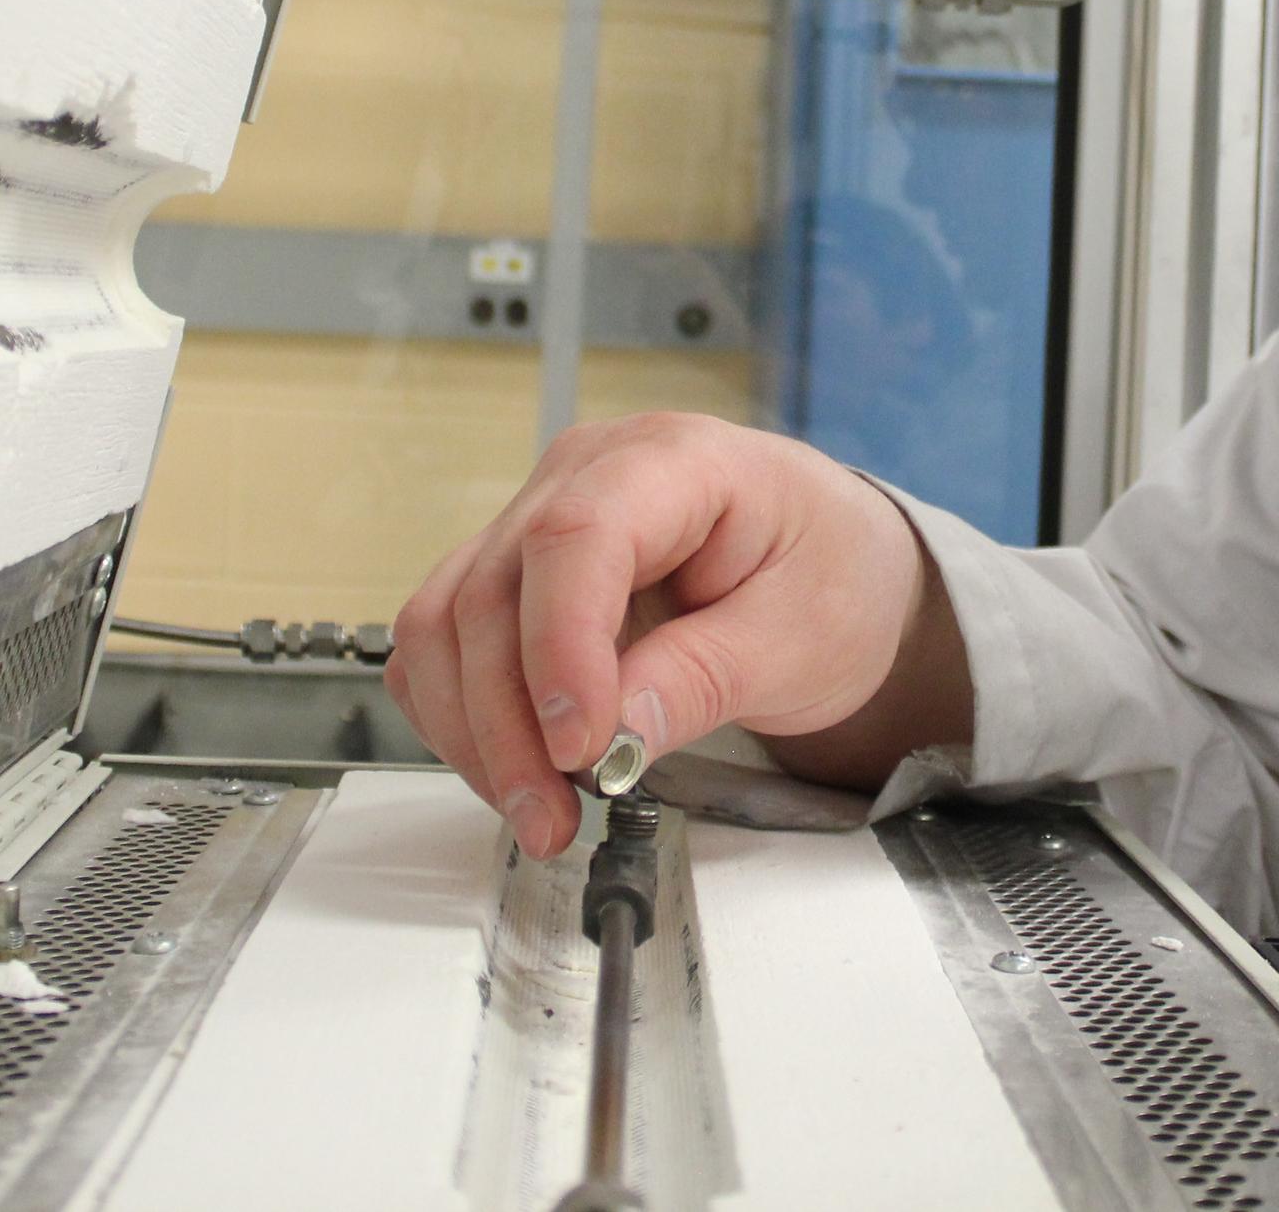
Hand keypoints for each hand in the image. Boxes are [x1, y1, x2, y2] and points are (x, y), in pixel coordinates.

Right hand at [382, 413, 965, 857]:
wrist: (833, 567)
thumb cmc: (830, 576)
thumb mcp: (802, 638)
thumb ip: (706, 678)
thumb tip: (613, 736)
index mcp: (675, 460)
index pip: (578, 535)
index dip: (559, 646)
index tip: (579, 747)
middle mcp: (584, 473)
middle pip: (493, 590)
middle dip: (509, 723)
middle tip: (555, 819)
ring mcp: (538, 516)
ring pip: (447, 622)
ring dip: (474, 731)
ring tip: (541, 815)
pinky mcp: (515, 573)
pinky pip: (446, 644)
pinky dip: (464, 717)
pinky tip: (519, 773)